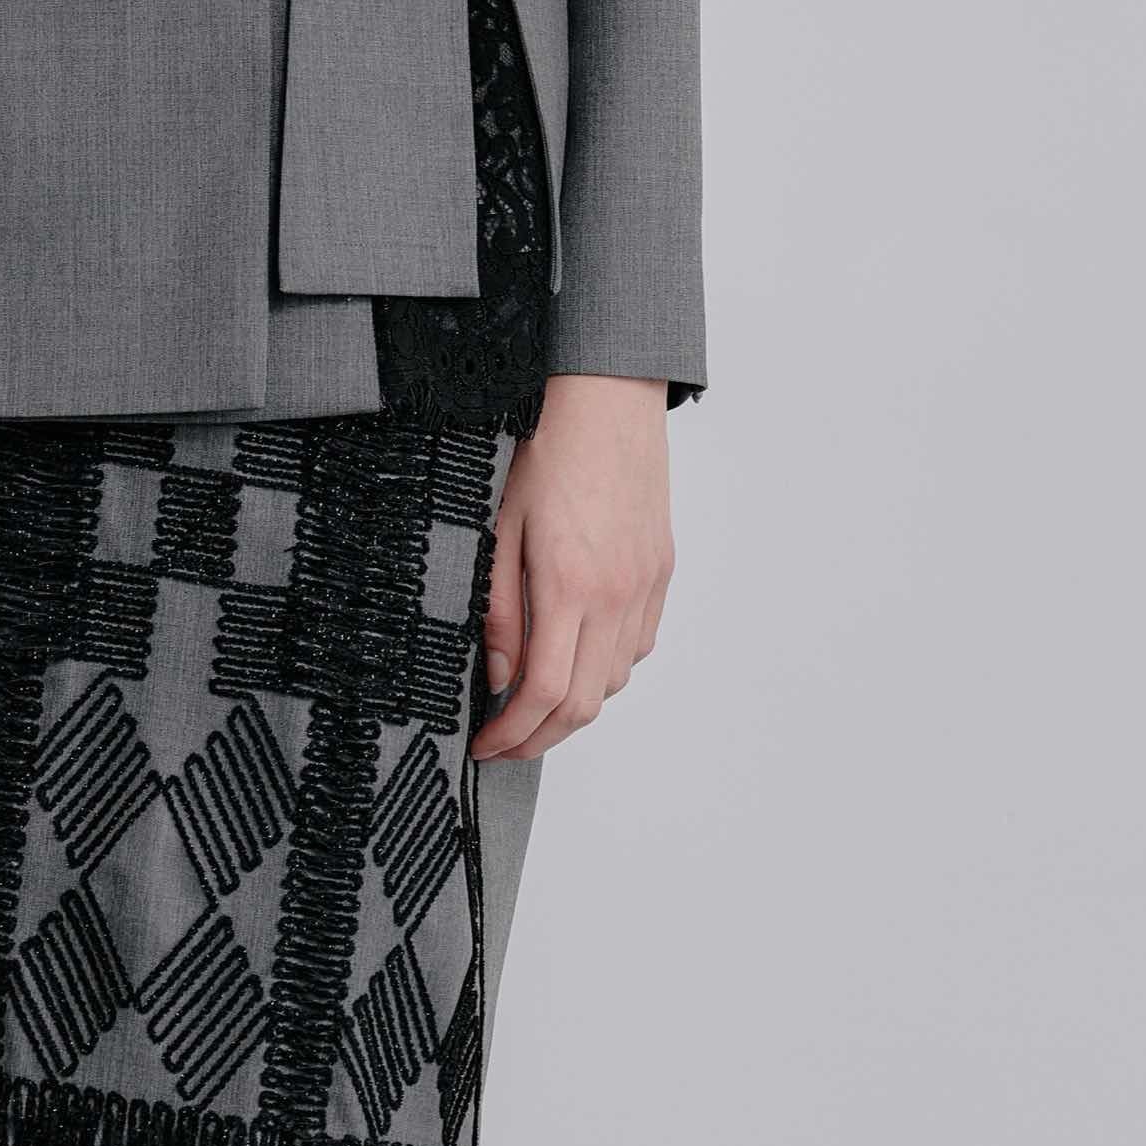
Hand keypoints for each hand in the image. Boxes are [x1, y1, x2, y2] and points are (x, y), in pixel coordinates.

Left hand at [473, 373, 672, 760]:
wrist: (608, 401)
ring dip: (574, 704)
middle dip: (541, 737)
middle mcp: (617, 595)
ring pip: (615, 680)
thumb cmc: (547, 452)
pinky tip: (576, 655)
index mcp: (570, 586)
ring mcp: (645, 586)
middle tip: (504, 742)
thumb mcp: (499, 530)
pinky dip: (605, 668)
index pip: (546, 693)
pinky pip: (637, 645)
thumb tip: (499, 675)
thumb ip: (499, 610)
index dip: (512, 733)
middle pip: (585, 703)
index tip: (484, 744)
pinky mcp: (660, 572)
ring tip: (534, 700)